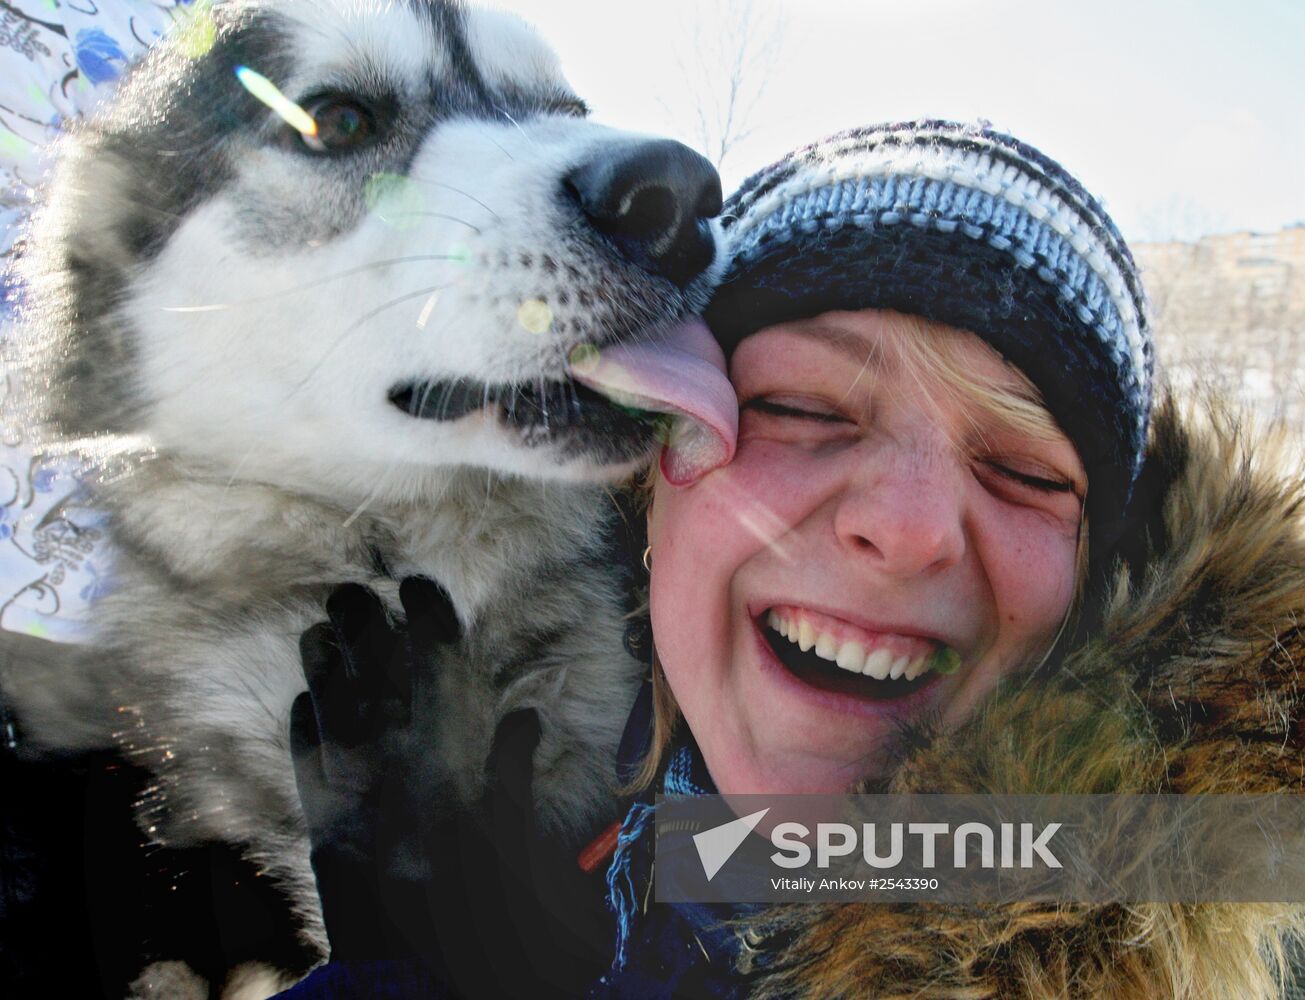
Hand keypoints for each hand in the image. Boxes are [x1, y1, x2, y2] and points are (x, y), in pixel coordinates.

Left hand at [289, 579, 610, 996]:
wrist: (413, 974)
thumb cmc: (485, 914)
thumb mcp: (519, 841)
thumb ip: (513, 775)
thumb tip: (520, 721)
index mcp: (443, 754)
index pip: (434, 664)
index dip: (427, 616)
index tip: (420, 583)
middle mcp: (389, 758)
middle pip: (370, 672)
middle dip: (363, 625)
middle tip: (354, 589)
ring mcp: (347, 789)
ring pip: (329, 706)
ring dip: (322, 666)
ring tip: (318, 630)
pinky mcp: (320, 825)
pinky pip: (304, 762)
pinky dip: (301, 731)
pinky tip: (299, 707)